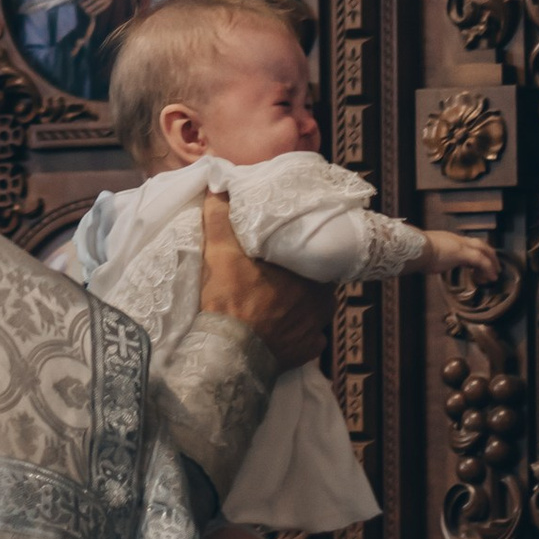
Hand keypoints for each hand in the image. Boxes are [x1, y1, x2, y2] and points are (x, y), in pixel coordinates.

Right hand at [198, 197, 330, 367]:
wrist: (229, 351)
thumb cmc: (230, 296)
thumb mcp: (220, 250)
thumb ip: (220, 216)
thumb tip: (218, 186)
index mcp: (306, 271)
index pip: (313, 256)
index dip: (300, 253)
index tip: (287, 252)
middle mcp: (320, 300)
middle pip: (316, 283)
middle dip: (302, 279)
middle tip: (281, 276)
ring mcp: (316, 329)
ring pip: (316, 310)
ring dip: (303, 307)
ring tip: (282, 304)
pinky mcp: (308, 352)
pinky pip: (311, 339)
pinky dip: (301, 335)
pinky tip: (284, 332)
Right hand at [423, 228, 496, 284]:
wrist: (414, 248)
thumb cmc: (416, 253)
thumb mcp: (427, 255)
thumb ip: (432, 258)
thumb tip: (429, 264)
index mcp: (448, 239)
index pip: (467, 243)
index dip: (476, 252)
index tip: (478, 265)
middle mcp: (457, 240)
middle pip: (479, 243)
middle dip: (489, 254)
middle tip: (494, 267)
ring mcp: (461, 245)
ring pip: (484, 250)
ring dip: (492, 262)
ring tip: (495, 275)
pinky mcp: (463, 253)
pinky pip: (481, 260)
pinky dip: (488, 269)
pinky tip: (491, 278)